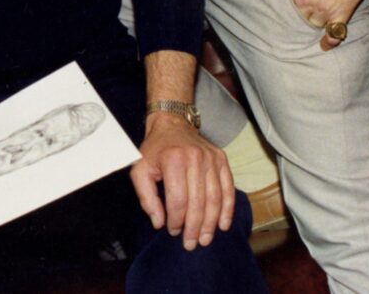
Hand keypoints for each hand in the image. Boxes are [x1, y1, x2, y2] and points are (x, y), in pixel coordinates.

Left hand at [130, 114, 235, 249]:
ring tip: (204, 239)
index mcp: (173, 159)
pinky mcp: (221, 159)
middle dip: (194, 227)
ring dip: (211, 223)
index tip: (173, 231)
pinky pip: (228, 188)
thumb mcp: (140, 169)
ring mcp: (211, 158)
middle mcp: (195, 158)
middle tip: (190, 244)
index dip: (176, 220)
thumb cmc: (155, 150)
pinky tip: (223, 224)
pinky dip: (227, 208)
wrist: (172, 124)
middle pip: (198, 201)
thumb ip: (146, 197)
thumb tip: (158, 222)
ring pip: (214, 197)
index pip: (178, 199)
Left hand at [253, 0, 368, 51]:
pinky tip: (326, 45)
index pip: (291, 4)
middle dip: (307, 11)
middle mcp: (309, 3)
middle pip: (303, 15)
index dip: (297, 0)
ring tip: (321, 15)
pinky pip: (335, 32)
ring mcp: (325, 9)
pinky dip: (330, 40)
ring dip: (318, 21)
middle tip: (314, 3)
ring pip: (317, 23)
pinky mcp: (342, 12)